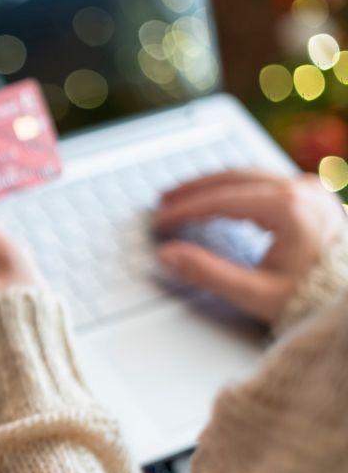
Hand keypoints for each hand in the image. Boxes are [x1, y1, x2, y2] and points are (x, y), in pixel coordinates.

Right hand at [154, 169, 345, 324]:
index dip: (184, 210)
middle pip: (233, 178)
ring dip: (212, 185)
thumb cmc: (312, 298)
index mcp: (288, 207)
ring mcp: (309, 189)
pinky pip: (264, 181)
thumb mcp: (254, 292)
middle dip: (194, 189)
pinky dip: (234, 187)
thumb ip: (207, 273)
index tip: (160, 220)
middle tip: (164, 202)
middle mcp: (301, 190)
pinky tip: (217, 197)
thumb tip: (168, 256)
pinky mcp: (311, 195)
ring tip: (184, 196)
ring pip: (248, 175)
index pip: (221, 199)